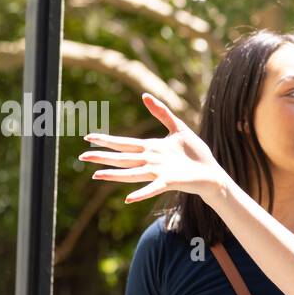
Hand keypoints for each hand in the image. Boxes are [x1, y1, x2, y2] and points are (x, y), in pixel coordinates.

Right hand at [79, 93, 228, 202]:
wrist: (211, 172)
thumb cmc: (195, 153)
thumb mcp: (178, 128)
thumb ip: (161, 112)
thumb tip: (144, 96)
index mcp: (151, 149)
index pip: (124, 144)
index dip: (106, 140)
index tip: (88, 137)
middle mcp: (150, 162)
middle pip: (122, 158)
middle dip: (102, 157)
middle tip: (82, 156)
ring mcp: (158, 173)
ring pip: (131, 173)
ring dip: (114, 175)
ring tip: (96, 176)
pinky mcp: (169, 182)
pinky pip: (153, 188)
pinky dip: (141, 193)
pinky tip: (128, 199)